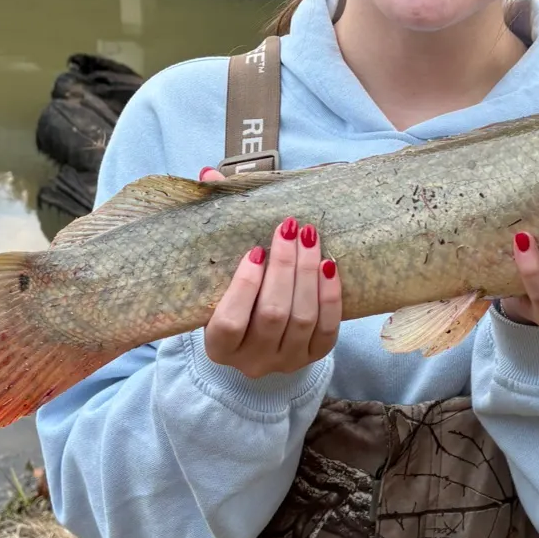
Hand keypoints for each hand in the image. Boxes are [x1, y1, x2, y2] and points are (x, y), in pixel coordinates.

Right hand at [199, 167, 341, 376]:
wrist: (257, 339)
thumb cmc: (233, 294)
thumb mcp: (217, 270)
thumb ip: (214, 225)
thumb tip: (208, 175)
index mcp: (218, 346)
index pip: (229, 322)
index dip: (244, 287)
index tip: (255, 250)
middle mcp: (252, 361)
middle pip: (273, 315)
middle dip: (285, 267)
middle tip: (291, 227)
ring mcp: (284, 362)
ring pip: (302, 320)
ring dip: (308, 274)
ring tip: (310, 237)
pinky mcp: (313, 357)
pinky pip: (327, 330)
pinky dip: (330, 297)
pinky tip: (329, 266)